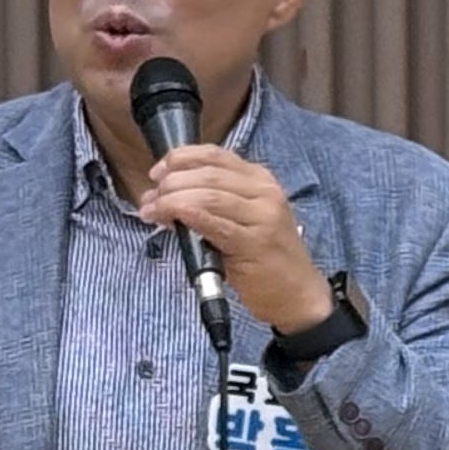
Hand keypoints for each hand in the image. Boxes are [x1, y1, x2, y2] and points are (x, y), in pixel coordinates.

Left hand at [141, 145, 332, 334]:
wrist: (298, 294)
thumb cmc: (265, 259)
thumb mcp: (244, 219)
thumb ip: (212, 202)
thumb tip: (165, 194)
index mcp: (260, 180)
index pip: (214, 155)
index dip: (180, 158)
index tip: (158, 172)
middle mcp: (264, 192)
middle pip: (207, 172)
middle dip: (171, 182)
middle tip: (150, 197)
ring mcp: (262, 216)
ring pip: (208, 194)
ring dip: (172, 200)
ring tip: (153, 211)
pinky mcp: (255, 241)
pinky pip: (214, 221)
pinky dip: (187, 215)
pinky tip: (171, 219)